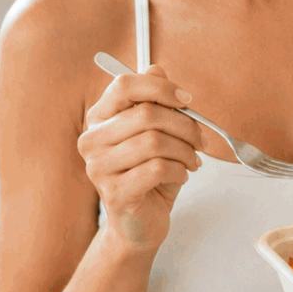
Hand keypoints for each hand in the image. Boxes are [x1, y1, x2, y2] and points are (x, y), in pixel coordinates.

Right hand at [78, 63, 206, 253]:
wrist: (141, 223)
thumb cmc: (149, 175)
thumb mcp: (157, 133)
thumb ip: (155, 100)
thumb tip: (157, 68)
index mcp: (99, 118)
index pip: (124, 85)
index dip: (161, 87)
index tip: (187, 99)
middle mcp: (91, 140)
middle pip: (146, 114)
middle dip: (183, 124)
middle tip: (201, 138)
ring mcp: (98, 168)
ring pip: (154, 142)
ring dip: (185, 150)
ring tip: (193, 160)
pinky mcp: (113, 193)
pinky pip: (156, 169)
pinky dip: (179, 170)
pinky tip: (181, 175)